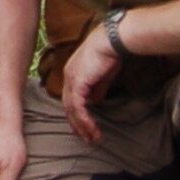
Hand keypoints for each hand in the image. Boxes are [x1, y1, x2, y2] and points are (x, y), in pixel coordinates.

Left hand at [58, 28, 120, 147]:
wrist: (111, 41)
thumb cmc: (110, 54)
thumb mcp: (103, 75)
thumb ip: (97, 88)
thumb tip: (96, 101)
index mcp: (73, 73)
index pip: (70, 98)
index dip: (76, 114)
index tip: (83, 127)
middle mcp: (68, 76)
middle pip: (68, 106)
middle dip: (77, 124)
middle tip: (86, 138)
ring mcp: (71, 79)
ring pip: (72, 109)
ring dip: (82, 125)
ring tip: (91, 138)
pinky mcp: (78, 83)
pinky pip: (78, 107)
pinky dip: (84, 119)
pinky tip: (91, 128)